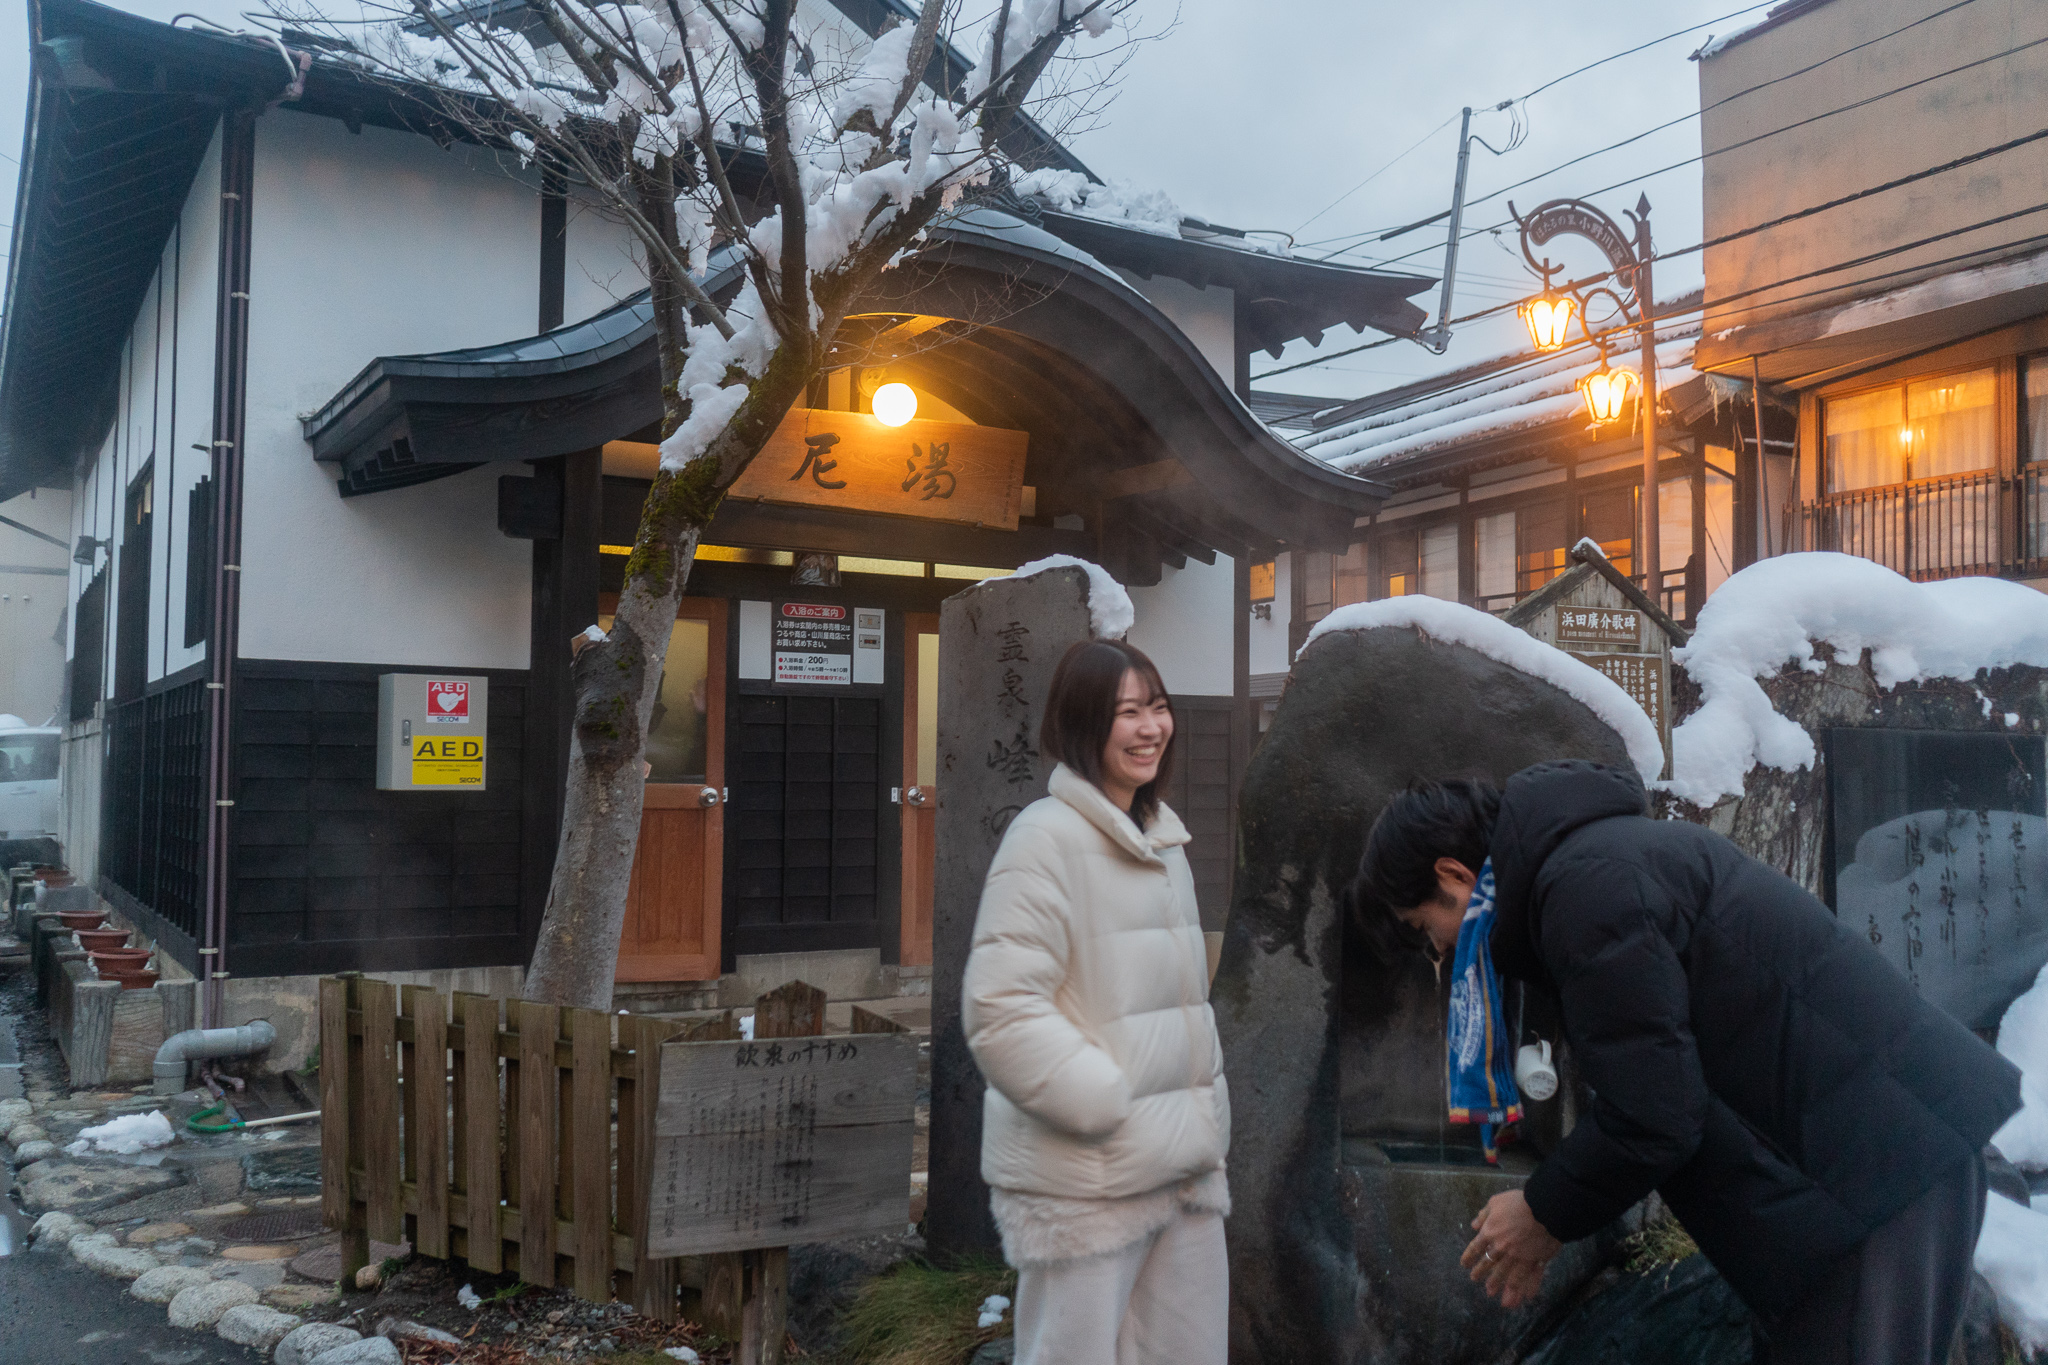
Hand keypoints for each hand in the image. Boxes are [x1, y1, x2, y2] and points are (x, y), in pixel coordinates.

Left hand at [1461, 1189, 1562, 1309]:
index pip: (1476, 1247)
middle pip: (1488, 1263)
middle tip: (1475, 1279)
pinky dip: (1524, 1287)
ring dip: (1498, 1284)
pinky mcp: (1534, 1260)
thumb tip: (1473, 1225)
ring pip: (1505, 1274)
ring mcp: (1518, 1256)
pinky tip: (1522, 1297)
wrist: (1544, 1208)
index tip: (1464, 1264)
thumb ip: (1484, 1215)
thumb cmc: (1519, 1202)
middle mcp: (1501, 1247)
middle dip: (1480, 1272)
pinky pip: (1527, 1277)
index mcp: (1490, 1232)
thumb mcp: (1496, 1202)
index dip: (1469, 1256)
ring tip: (1491, 1293)